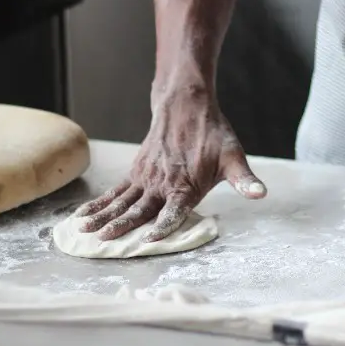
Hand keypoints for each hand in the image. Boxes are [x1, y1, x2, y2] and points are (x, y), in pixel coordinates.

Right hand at [75, 88, 265, 241]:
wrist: (186, 105)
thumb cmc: (213, 134)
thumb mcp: (233, 157)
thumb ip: (244, 180)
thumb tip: (261, 194)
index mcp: (186, 186)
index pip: (173, 211)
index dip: (162, 226)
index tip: (148, 240)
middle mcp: (162, 184)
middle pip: (139, 209)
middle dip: (121, 226)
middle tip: (103, 241)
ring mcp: (145, 178)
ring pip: (121, 201)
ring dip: (102, 216)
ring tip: (84, 231)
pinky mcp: (136, 172)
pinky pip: (115, 191)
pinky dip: (99, 203)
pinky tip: (83, 216)